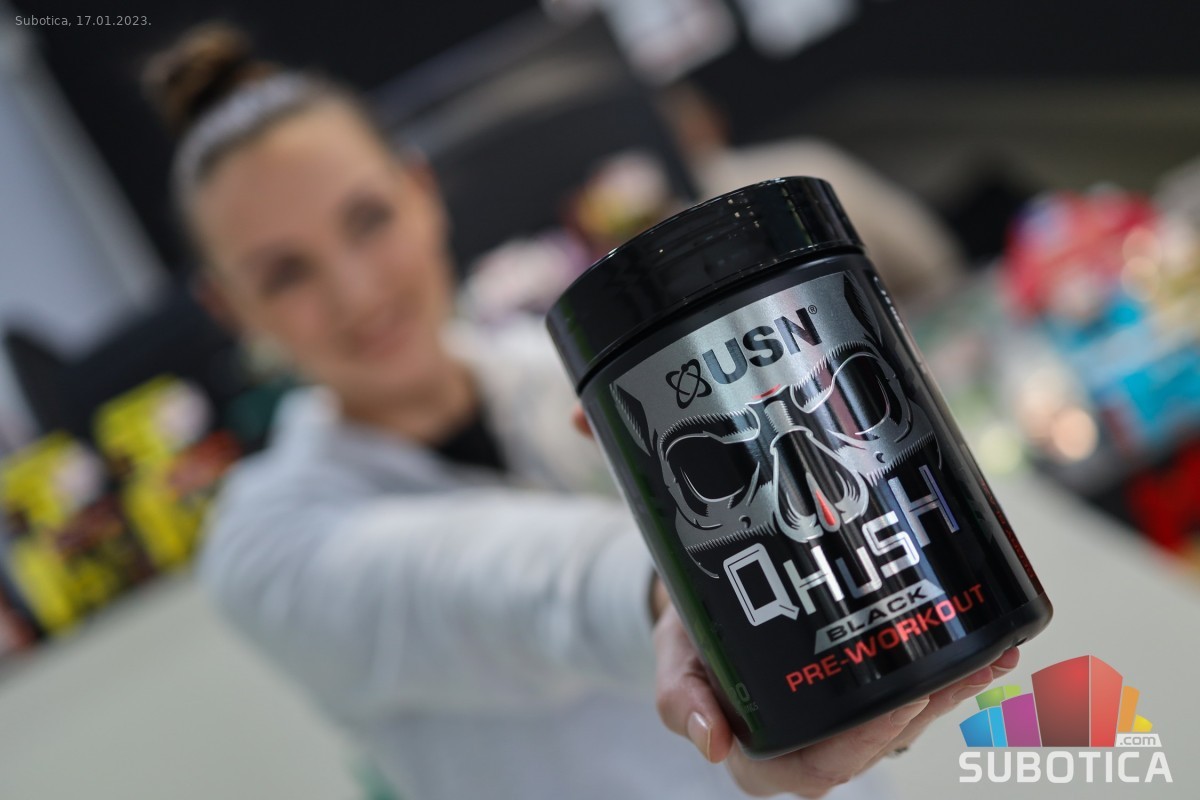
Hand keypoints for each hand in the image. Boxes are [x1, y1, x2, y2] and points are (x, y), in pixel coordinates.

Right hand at [654, 595, 1018, 797]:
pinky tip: (981, 642)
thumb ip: (682, 698)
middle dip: (930, 707)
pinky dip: (945, 669)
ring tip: (991, 651)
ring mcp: (840, 720)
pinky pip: (906, 689)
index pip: (822, 767)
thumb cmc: (691, 639)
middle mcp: (810, 744)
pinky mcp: (861, 692)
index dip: (867, 739)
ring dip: (950, 688)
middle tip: (969, 663)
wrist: (704, 601)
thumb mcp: (674, 662)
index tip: (902, 696)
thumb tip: (709, 742)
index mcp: (764, 753)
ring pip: (902, 717)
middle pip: (878, 742)